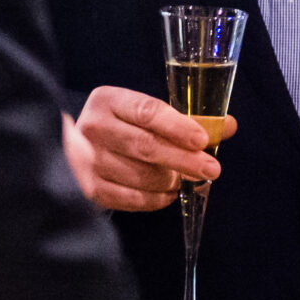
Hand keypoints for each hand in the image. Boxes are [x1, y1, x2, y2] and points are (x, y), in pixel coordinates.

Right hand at [73, 86, 233, 211]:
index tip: (203, 140)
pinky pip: (130, 199)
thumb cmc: (119, 129)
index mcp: (108, 100)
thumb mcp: (143, 114)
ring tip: (184, 180)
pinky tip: (167, 194)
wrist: (71, 150)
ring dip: (170, 181)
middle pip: (146, 146)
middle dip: (184, 160)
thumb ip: (183, 119)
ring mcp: (87, 161)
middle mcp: (93, 128)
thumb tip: (228, 126)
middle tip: (211, 169)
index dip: (178, 126)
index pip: (147, 111)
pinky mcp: (89, 189)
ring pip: (141, 175)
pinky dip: (155, 199)